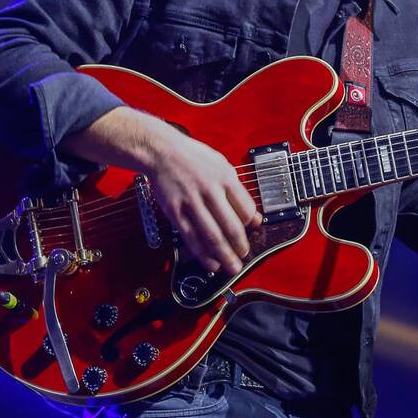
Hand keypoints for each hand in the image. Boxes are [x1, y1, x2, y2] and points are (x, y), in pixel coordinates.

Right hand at [138, 121, 261, 274]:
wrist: (162, 151)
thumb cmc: (194, 157)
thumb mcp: (223, 166)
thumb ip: (239, 191)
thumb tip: (255, 217)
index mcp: (225, 178)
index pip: (245, 208)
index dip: (250, 224)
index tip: (251, 232)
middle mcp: (209, 190)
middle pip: (231, 225)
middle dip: (240, 246)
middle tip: (244, 256)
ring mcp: (191, 201)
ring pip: (211, 235)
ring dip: (224, 255)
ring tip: (232, 267)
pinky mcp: (174, 210)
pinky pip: (190, 236)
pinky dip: (202, 253)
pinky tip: (210, 263)